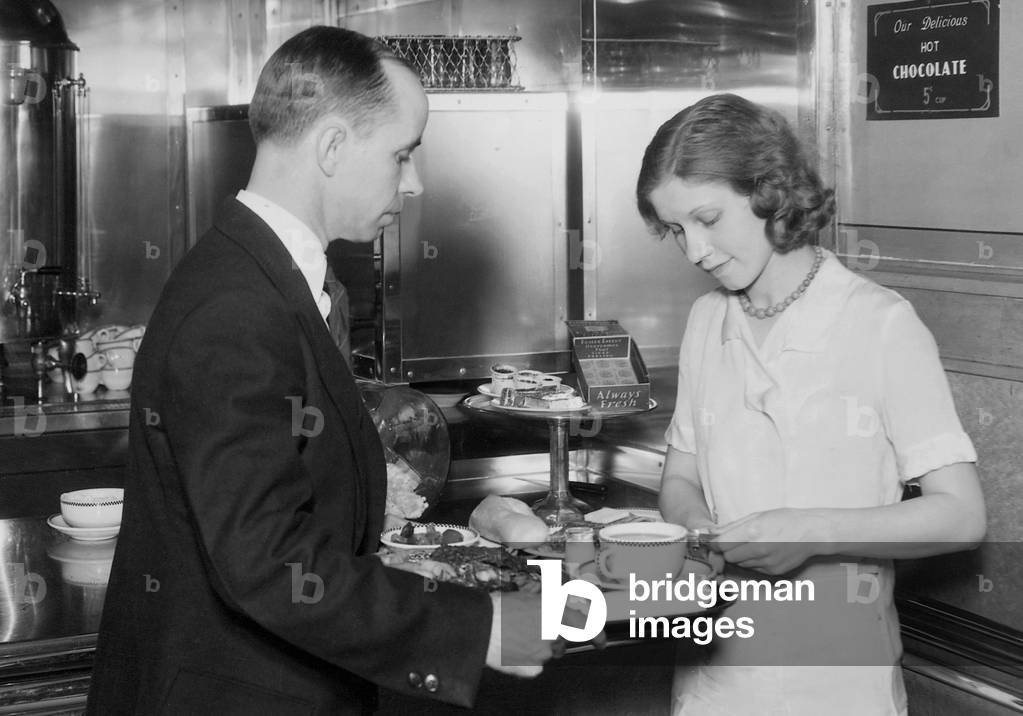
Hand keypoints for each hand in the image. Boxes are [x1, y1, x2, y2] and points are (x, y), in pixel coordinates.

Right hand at [484, 592, 606, 676]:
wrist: (479, 627)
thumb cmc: (499, 608)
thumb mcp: (527, 596)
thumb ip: (548, 602)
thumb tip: (559, 603)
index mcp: (557, 612)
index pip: (587, 626)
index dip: (596, 635)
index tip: (600, 641)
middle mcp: (555, 633)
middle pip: (564, 640)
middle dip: (556, 637)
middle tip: (537, 630)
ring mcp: (545, 653)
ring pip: (548, 652)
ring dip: (540, 646)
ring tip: (517, 636)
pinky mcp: (533, 669)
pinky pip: (536, 666)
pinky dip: (527, 659)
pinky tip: (513, 649)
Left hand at [711, 508, 829, 575]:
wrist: (811, 533)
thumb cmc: (784, 520)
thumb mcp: (756, 516)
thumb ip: (732, 526)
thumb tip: (712, 533)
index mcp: (751, 532)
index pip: (721, 544)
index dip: (714, 544)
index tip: (713, 542)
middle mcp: (758, 549)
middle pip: (728, 557)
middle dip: (727, 550)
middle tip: (735, 542)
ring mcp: (766, 563)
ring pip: (740, 564)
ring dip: (740, 557)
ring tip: (753, 545)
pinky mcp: (773, 571)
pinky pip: (753, 569)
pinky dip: (753, 562)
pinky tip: (764, 552)